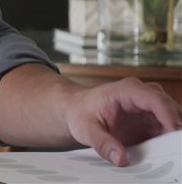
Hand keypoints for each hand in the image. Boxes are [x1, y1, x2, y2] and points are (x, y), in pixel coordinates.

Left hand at [64, 77, 181, 165]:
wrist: (77, 110)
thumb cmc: (81, 113)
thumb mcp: (86, 130)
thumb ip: (102, 144)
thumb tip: (120, 159)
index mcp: (126, 90)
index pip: (154, 98)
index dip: (167, 115)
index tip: (173, 132)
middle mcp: (142, 94)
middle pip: (170, 108)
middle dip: (175, 127)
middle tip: (174, 148)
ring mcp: (150, 107)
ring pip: (174, 118)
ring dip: (174, 135)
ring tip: (169, 151)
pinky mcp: (153, 119)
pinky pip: (169, 129)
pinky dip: (170, 140)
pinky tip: (164, 152)